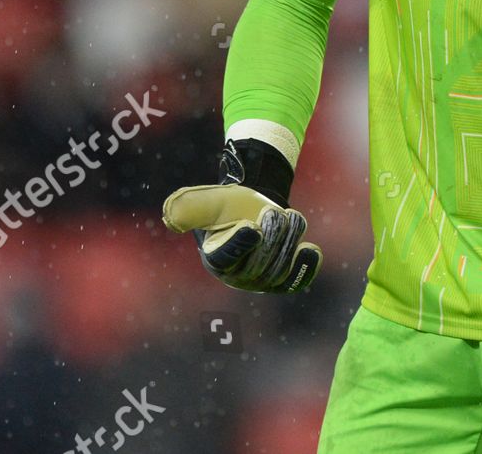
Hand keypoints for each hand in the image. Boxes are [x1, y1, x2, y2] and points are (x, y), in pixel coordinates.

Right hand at [162, 138, 321, 293]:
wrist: (254, 207)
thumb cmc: (227, 205)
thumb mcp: (208, 201)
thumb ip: (189, 208)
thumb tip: (170, 219)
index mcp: (215, 258)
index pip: (228, 257)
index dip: (241, 243)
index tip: (252, 226)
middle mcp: (237, 276)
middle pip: (262, 260)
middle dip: (273, 230)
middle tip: (272, 209)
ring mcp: (262, 280)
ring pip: (282, 264)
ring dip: (290, 234)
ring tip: (287, 215)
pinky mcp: (282, 279)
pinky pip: (295, 279)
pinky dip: (304, 266)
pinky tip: (310, 249)